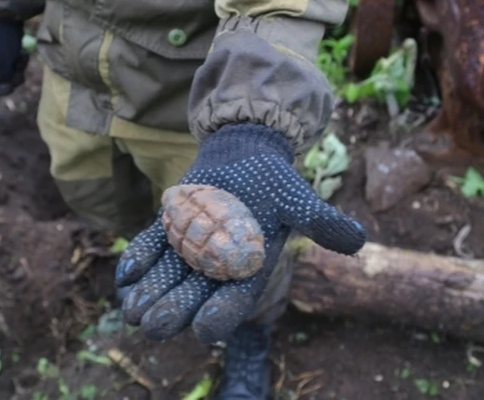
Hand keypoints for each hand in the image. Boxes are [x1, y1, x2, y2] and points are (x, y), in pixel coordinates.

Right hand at [0, 15, 28, 95]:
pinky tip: (24, 54)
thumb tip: (7, 82)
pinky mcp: (6, 50)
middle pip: (1, 81)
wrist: (8, 17)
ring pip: (10, 72)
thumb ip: (3, 77)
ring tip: (22, 58)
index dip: (0, 91)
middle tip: (21, 73)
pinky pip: (14, 63)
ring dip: (19, 69)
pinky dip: (20, 61)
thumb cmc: (3, 40)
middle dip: (13, 79)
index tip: (12, 86)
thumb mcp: (3, 63)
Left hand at [115, 124, 365, 343]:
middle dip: (173, 312)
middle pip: (192, 296)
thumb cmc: (274, 181)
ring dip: (150, 295)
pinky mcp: (169, 230)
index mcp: (247, 268)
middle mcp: (215, 267)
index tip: (204, 329)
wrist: (244, 153)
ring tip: (133, 311)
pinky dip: (138, 260)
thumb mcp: (299, 199)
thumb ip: (323, 222)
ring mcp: (189, 250)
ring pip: (167, 278)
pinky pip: (151, 249)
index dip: (220, 315)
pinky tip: (124, 274)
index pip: (233, 300)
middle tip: (153, 326)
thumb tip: (358, 240)